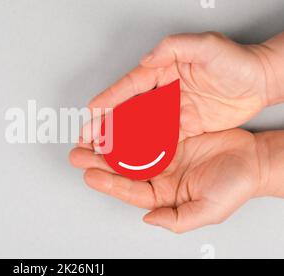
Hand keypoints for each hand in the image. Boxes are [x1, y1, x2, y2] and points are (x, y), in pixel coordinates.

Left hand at [70, 129, 263, 232]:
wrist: (254, 159)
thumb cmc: (235, 186)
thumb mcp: (207, 210)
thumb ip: (176, 219)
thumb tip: (148, 220)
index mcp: (163, 194)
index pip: (129, 190)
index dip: (108, 182)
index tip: (89, 174)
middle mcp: (159, 174)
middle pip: (122, 168)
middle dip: (98, 161)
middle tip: (78, 153)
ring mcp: (162, 154)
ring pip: (128, 148)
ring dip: (108, 143)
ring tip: (88, 137)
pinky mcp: (168, 135)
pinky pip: (144, 130)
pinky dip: (128, 127)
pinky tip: (114, 123)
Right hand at [87, 32, 270, 141]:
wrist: (261, 82)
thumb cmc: (237, 62)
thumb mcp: (207, 46)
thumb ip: (176, 47)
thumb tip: (148, 58)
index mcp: (164, 70)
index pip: (131, 86)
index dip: (110, 98)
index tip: (93, 110)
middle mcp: (164, 91)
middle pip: (129, 109)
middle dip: (107, 123)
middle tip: (88, 136)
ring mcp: (173, 110)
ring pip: (140, 127)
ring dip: (120, 139)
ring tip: (102, 149)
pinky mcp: (184, 126)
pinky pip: (159, 139)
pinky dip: (143, 148)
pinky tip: (130, 156)